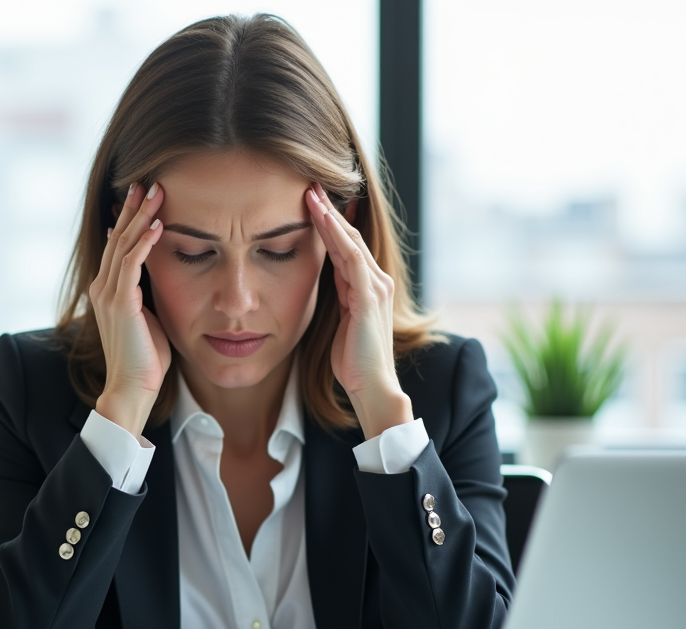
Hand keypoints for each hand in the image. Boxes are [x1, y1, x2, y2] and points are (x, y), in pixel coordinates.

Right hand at [90, 182, 170, 435]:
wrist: (132, 388)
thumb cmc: (146, 360)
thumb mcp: (150, 319)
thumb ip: (150, 297)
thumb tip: (165, 279)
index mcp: (109, 291)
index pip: (119, 246)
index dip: (131, 220)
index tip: (145, 198)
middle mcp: (104, 287)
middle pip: (119, 237)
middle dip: (134, 208)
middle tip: (148, 180)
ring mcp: (109, 294)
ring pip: (124, 244)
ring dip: (141, 215)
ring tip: (156, 191)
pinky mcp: (120, 302)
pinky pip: (131, 263)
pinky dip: (144, 242)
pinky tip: (159, 224)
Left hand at [305, 184, 412, 438]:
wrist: (371, 387)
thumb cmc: (352, 361)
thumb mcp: (339, 321)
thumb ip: (336, 296)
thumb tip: (321, 277)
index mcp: (368, 286)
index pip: (345, 246)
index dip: (328, 222)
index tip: (309, 200)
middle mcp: (377, 281)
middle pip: (349, 236)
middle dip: (329, 210)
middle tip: (308, 183)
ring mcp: (376, 287)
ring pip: (350, 241)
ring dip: (330, 215)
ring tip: (311, 192)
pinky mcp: (369, 298)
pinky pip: (351, 258)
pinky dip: (336, 236)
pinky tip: (322, 219)